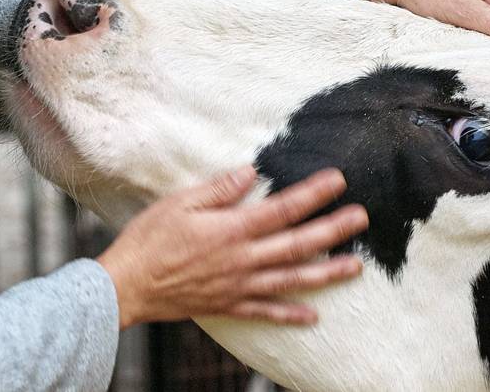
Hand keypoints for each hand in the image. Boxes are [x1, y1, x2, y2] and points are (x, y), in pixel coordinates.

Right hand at [96, 167, 366, 329]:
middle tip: (361, 218)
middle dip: (333, 229)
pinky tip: (314, 315)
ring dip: (326, 273)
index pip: (282, 208)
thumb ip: (219, 190)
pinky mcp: (229, 305)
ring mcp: (239, 285)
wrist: (127, 286)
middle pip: (297, 244)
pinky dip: (292, 314)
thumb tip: (251, 173)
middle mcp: (243, 259)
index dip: (312, 194)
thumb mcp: (179, 203)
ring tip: (356, 266)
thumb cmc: (149, 240)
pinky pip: (267, 312)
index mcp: (232, 230)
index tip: (337, 181)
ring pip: (292, 279)